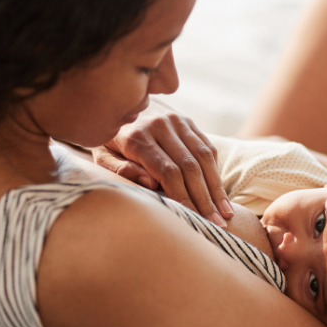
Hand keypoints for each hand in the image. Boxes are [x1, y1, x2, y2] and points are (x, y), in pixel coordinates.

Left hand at [92, 99, 233, 226]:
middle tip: (217, 224)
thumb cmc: (107, 139)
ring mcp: (176, 120)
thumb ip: (120, 170)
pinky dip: (215, 171)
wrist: (116, 101)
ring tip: (226, 213)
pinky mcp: (187, 120)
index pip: (169, 172)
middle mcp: (160, 125)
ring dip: (216, 187)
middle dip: (205, 199)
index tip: (195, 219)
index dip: (184, 198)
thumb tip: (151, 183)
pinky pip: (207, 146)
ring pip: (204, 157)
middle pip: (190, 167)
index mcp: (137, 136)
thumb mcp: (101, 155)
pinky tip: (220, 193)